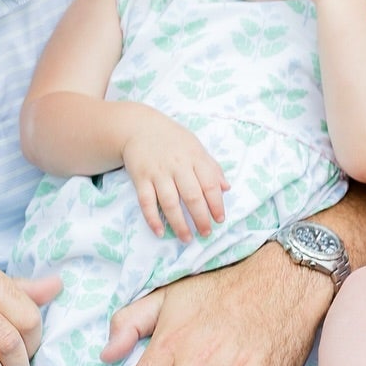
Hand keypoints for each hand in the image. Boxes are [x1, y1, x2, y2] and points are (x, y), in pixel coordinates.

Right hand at [122, 112, 229, 241]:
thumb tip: (226, 188)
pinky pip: (146, 201)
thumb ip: (212, 168)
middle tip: (206, 233)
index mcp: (194, 158)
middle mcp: (177, 166)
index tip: (220, 219)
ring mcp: (158, 173)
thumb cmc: (173, 140)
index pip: (209, 184)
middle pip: (192, 196)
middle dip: (200, 218)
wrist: (139, 127)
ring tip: (187, 238)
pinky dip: (152, 218)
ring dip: (179, 223)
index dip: (216, 204)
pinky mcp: (140, 178)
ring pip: (170, 202)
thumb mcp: (196, 147)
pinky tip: (160, 232)